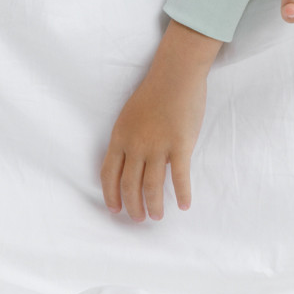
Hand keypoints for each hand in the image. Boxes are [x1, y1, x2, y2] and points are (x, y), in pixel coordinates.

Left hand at [100, 20, 219, 220]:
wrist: (176, 74)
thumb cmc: (154, 91)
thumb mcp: (130, 115)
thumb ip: (129, 139)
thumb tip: (134, 162)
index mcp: (120, 137)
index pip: (109, 175)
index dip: (111, 195)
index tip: (116, 209)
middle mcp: (136, 145)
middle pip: (130, 186)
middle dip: (133, 207)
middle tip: (139, 219)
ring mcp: (158, 146)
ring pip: (153, 187)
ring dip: (154, 206)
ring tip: (157, 216)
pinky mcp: (180, 145)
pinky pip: (180, 177)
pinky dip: (182, 193)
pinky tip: (184, 205)